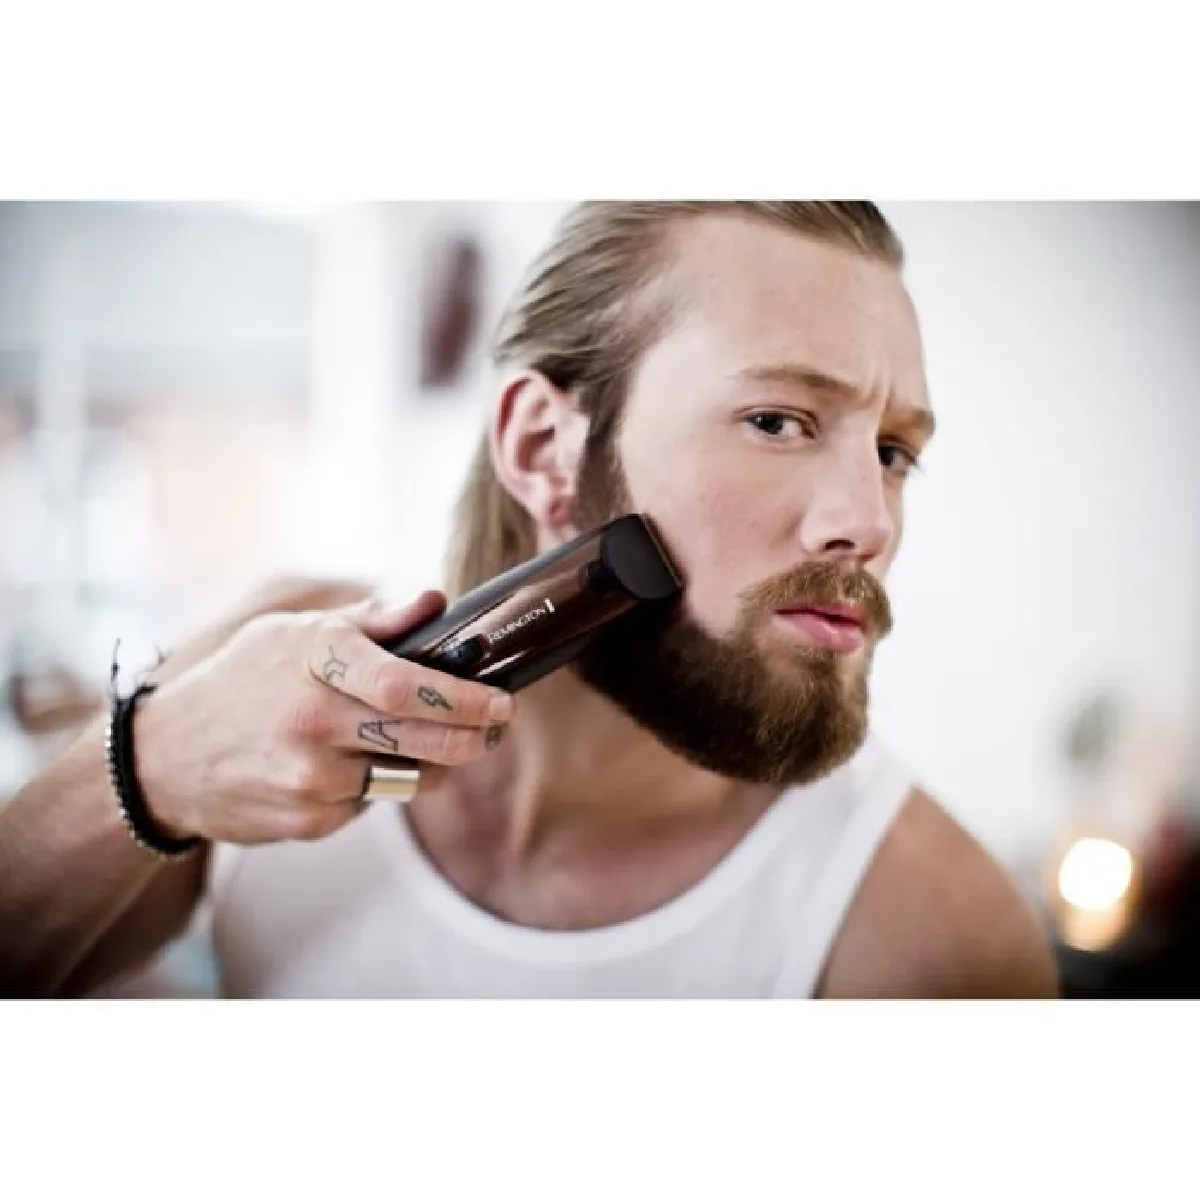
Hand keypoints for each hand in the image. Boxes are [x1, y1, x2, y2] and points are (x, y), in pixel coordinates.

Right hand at [132, 591, 513, 844]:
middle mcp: (313, 721)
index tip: (500, 701)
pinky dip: (377, 786)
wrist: (166, 757)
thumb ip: (372, 621)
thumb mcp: (295, 633)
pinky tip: (356, 767)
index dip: (462, 697)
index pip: (403, 683)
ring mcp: (309, 776)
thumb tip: (436, 600)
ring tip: (436, 744)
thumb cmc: (243, 681)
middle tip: (495, 728)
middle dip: (472, 736)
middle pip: (420, 737)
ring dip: (434, 764)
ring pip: (407, 777)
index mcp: (315, 662)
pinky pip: (370, 804)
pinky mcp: (308, 819)